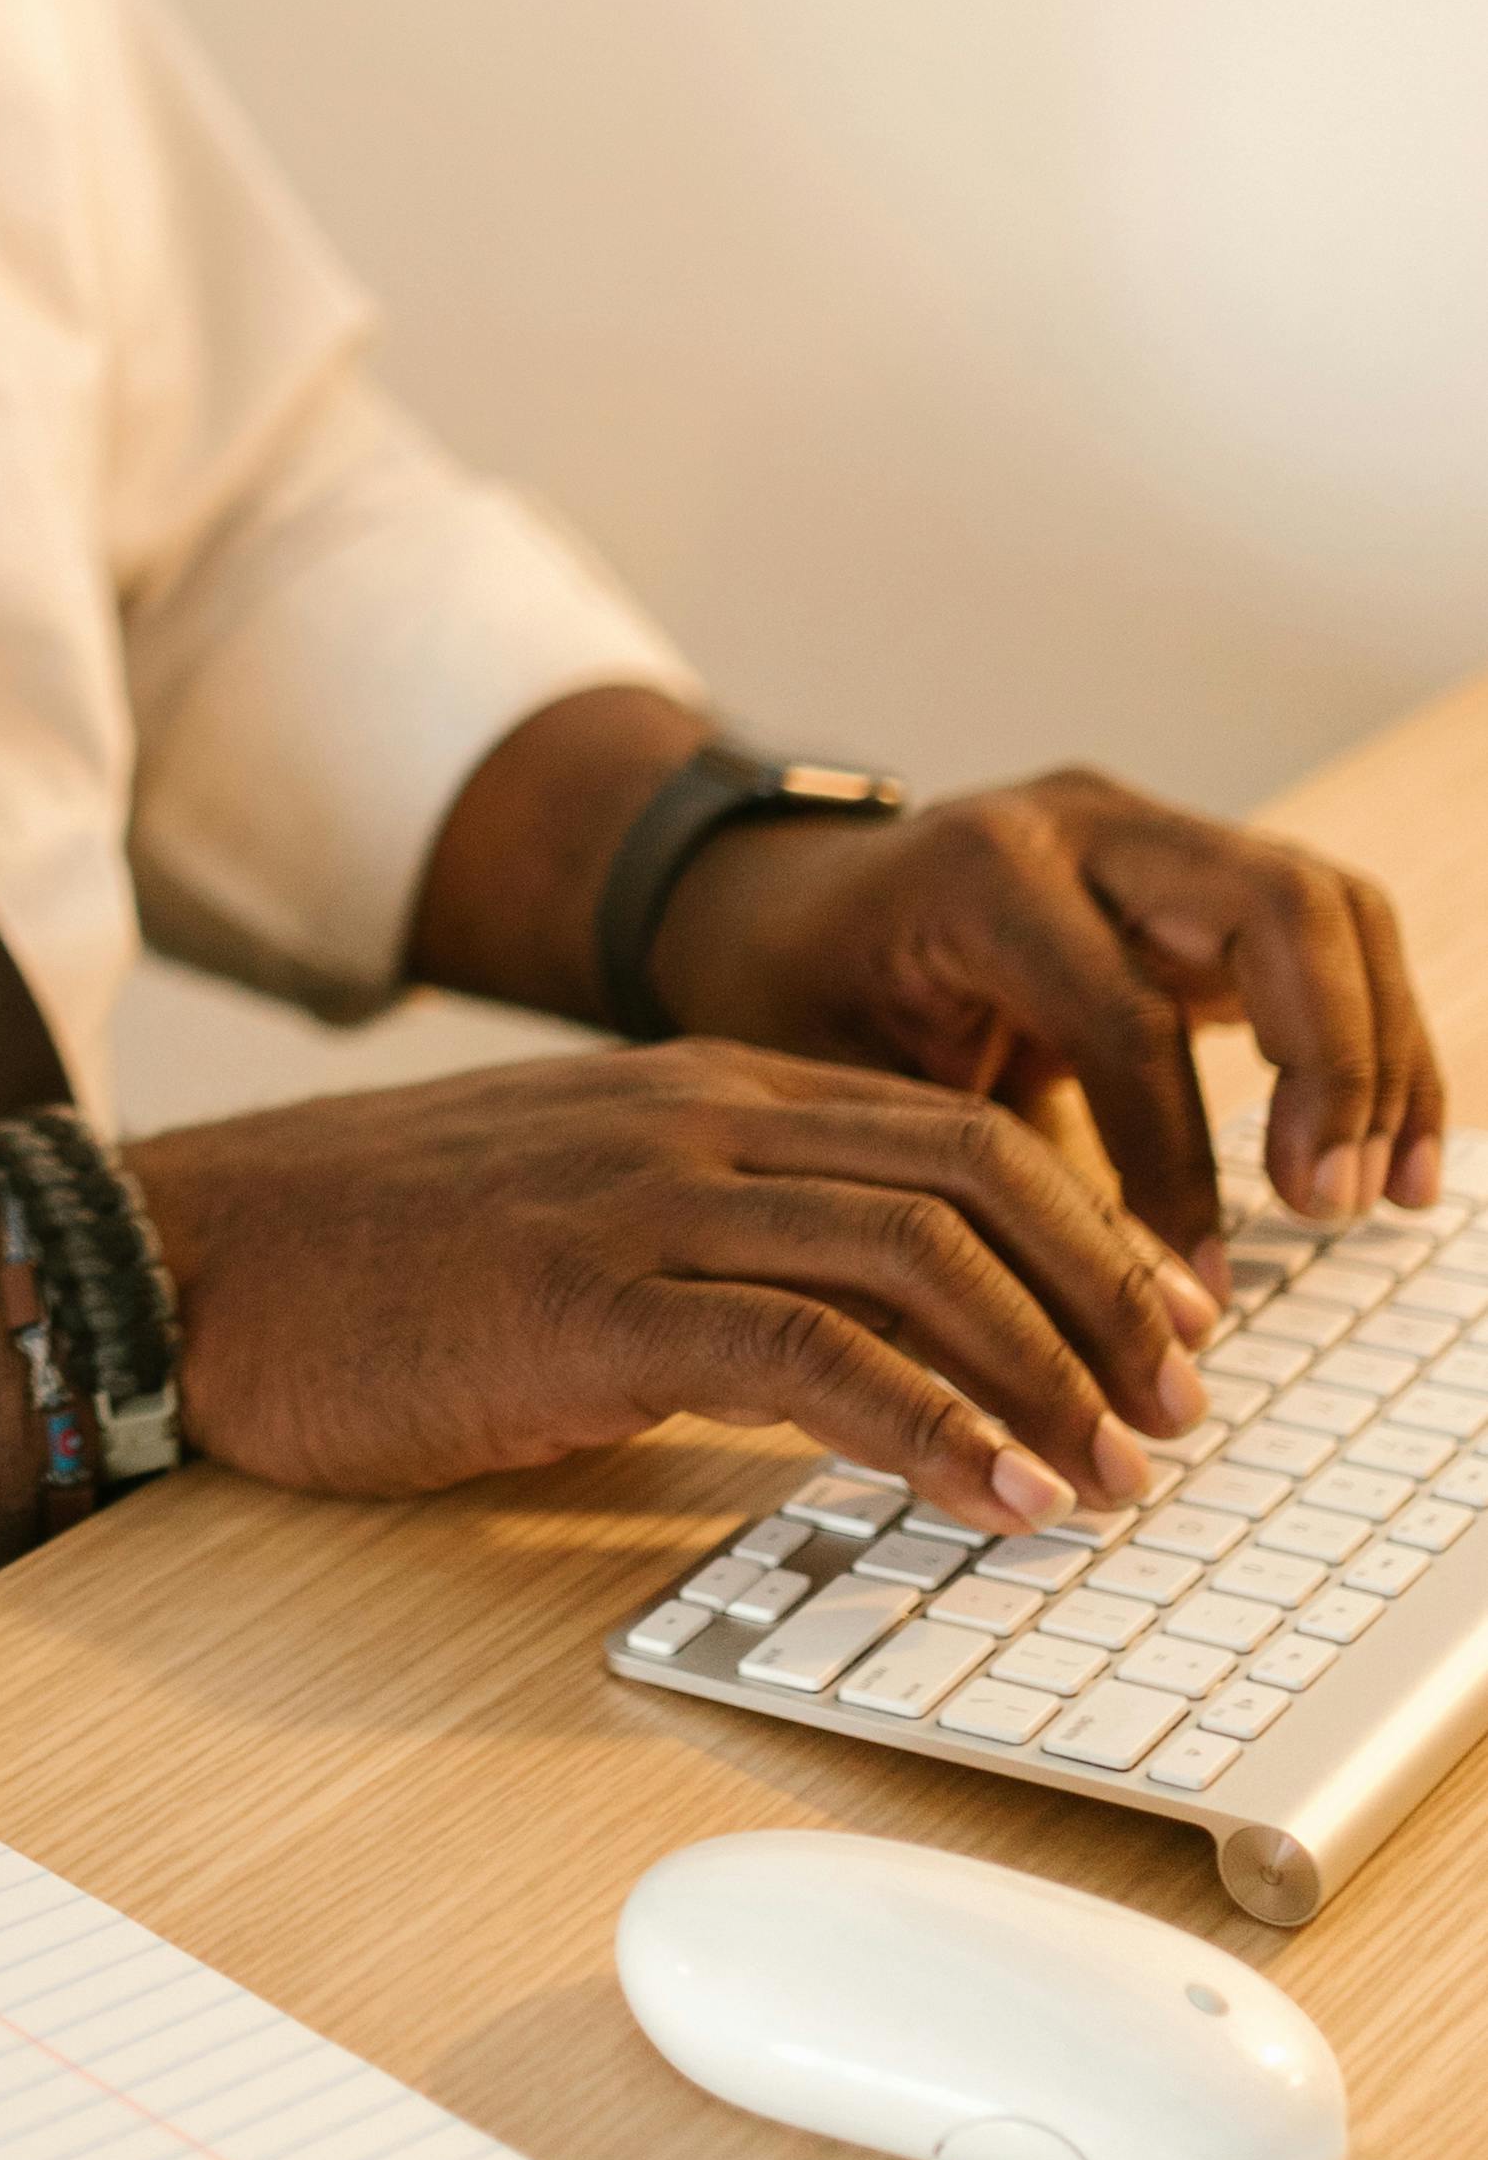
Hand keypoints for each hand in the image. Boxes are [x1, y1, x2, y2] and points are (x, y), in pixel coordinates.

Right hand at [123, 1040, 1224, 1534]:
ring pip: (919, 1258)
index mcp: (697, 1095)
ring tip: (1114, 1478)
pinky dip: (932, 1429)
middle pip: (975, 1177)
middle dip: (1109, 1301)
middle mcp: (693, 1122)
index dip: (1088, 1232)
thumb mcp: (565, 1221)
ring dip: (1049, 1377)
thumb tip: (847, 1360)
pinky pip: (811, 1354)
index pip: (953, 1131)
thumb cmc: (359, 1267)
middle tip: (1178, 1415)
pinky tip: (991, 1497)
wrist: (183, 1261)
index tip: (1159, 1332)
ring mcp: (642, 1200)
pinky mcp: (590, 1301)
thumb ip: (703, 1254)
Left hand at [652, 769, 1445, 1276]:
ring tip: (1385, 1196)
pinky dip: (1372, 1040)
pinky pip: (1326, 937)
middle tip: (1327, 1203)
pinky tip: (1379, 1157)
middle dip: (1332, 1064)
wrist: (773, 905)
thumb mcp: (834, 1087)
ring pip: (1328, 909)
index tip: (1189, 1294)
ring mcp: (1150, 838)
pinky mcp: (1194, 876)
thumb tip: (1063, 1333)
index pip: (1128, 1018)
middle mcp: (1083, 826)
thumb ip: (950, 1178)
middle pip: (1275, 910)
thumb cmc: (791, 1001)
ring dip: (1381, 1053)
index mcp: (982, 872)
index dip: (1176, 1164)